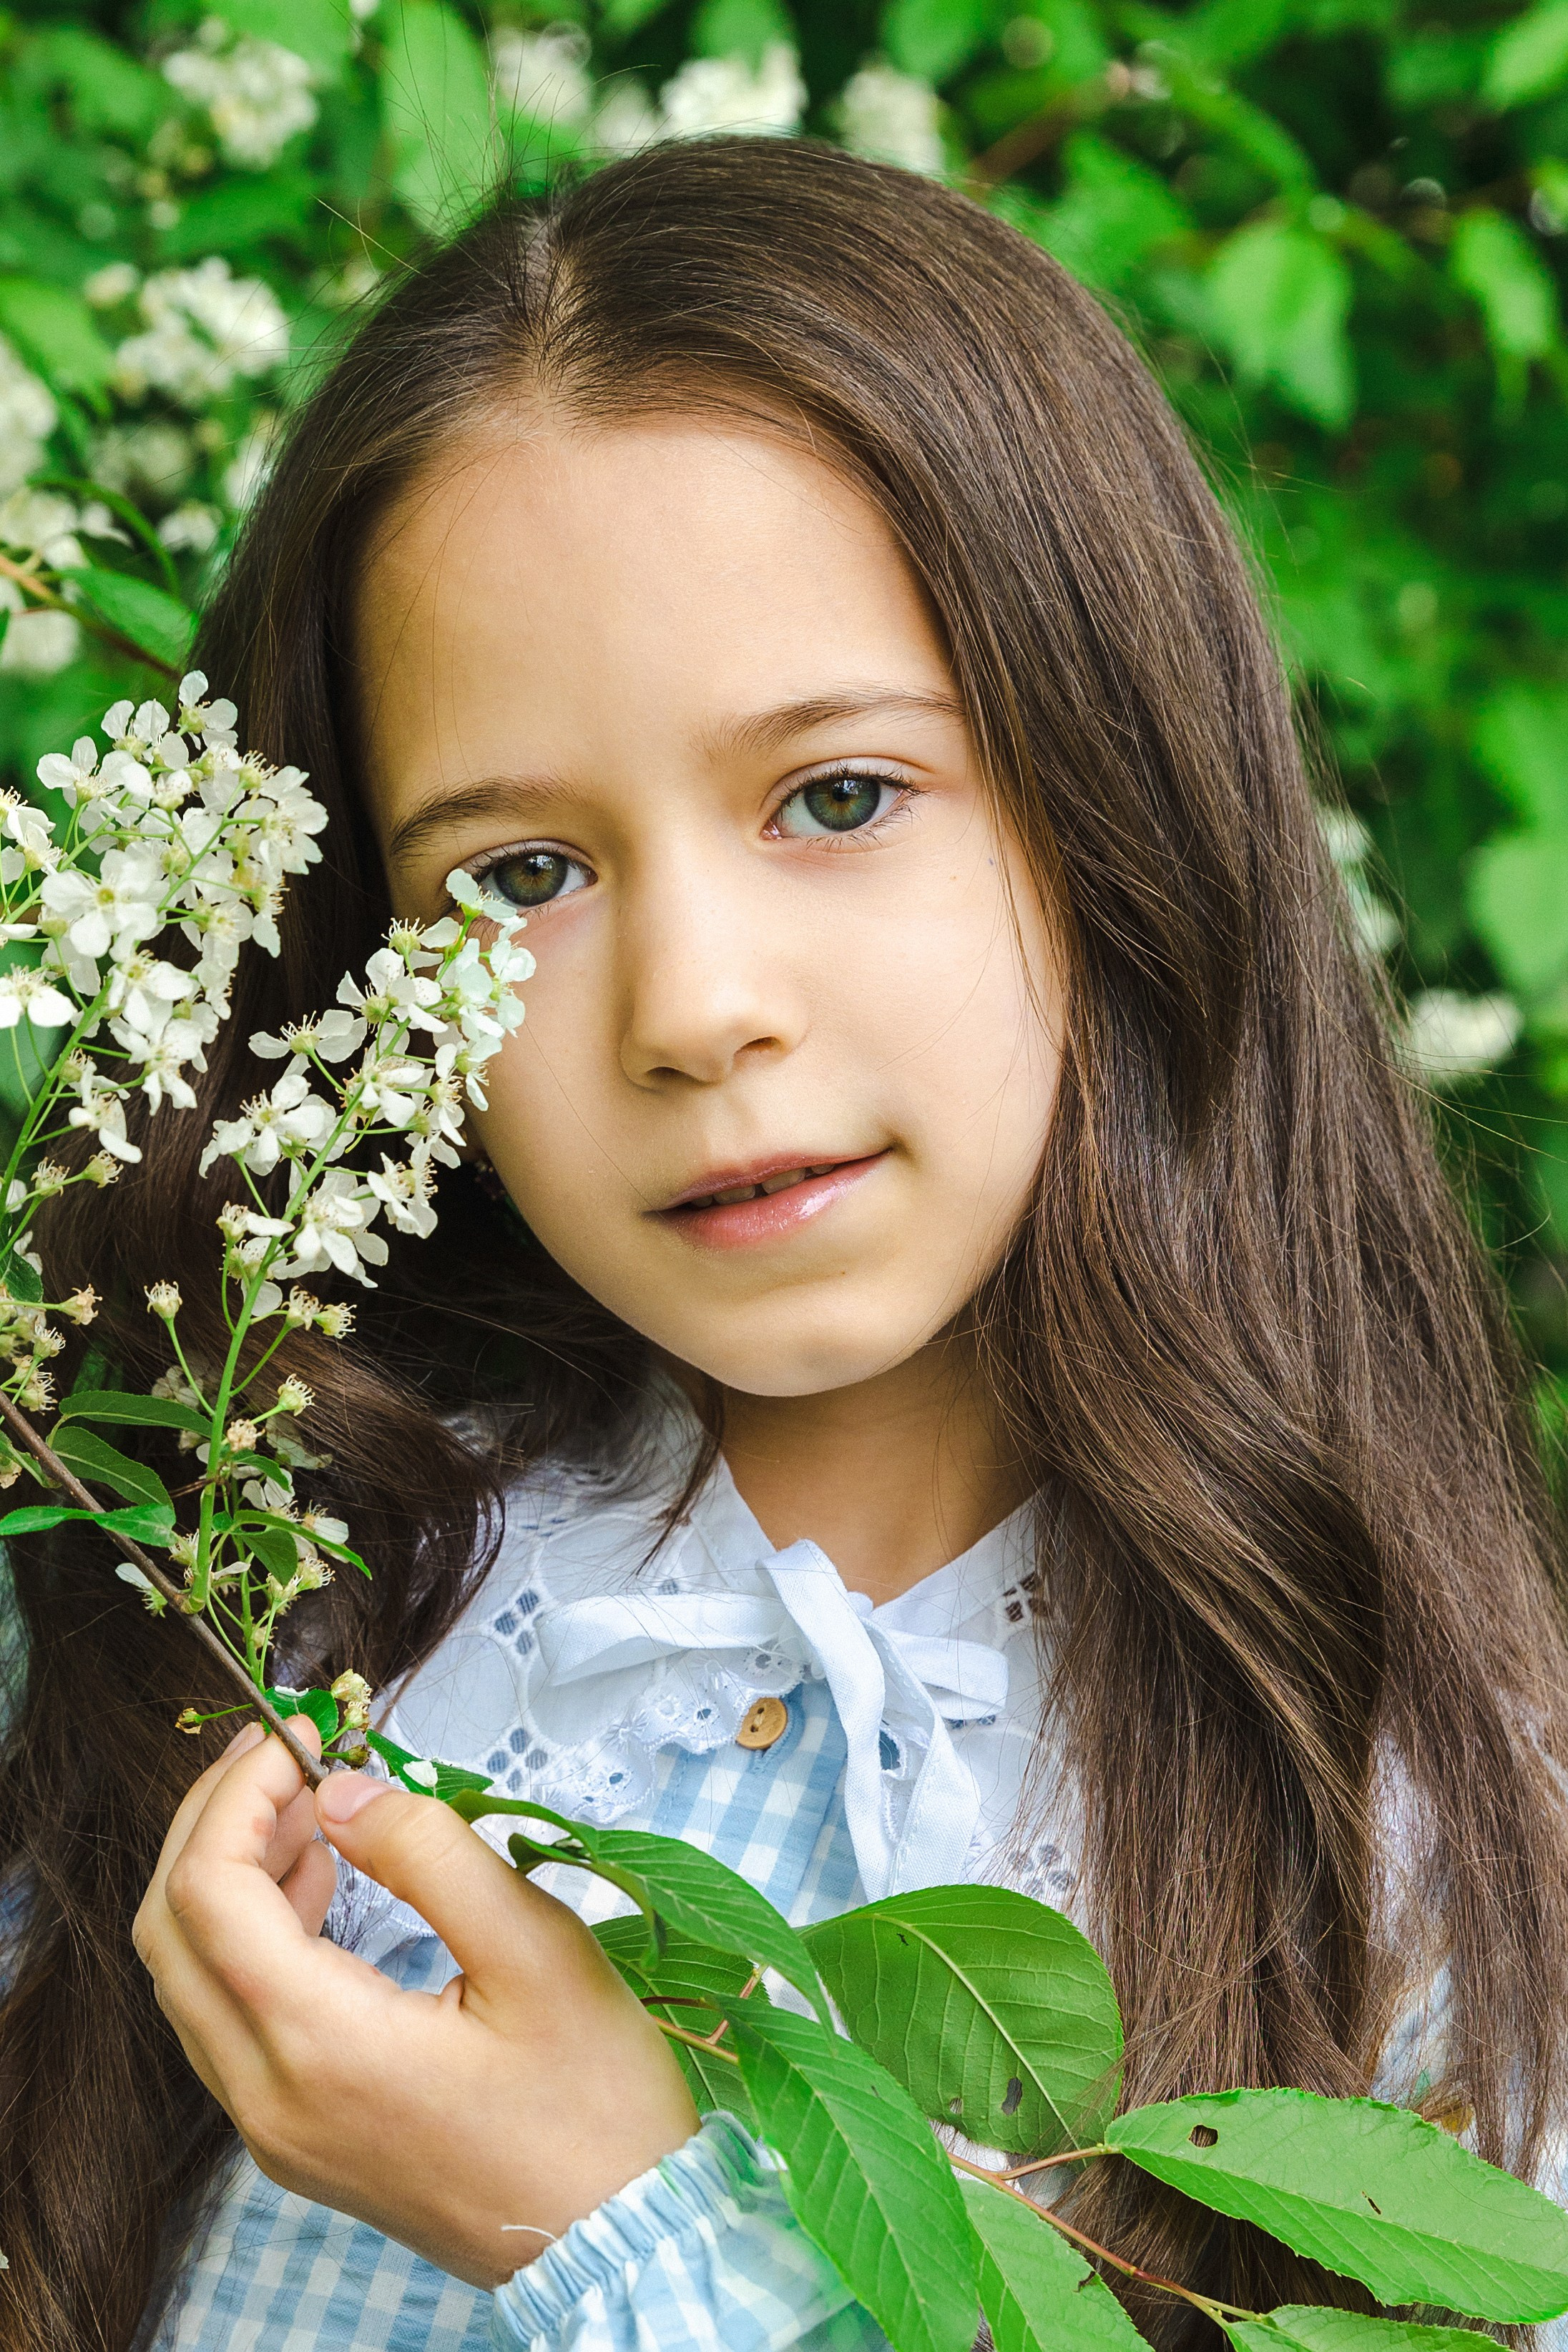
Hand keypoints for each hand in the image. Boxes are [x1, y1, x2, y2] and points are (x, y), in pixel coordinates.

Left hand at [133, 1723, 699, 2287]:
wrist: (618, 2241)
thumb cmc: (595, 2103)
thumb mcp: (537, 1951)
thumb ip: (431, 1853)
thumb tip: (341, 1793)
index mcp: (320, 2047)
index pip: (209, 1891)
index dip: (238, 1792)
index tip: (301, 1733)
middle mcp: (268, 2098)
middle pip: (170, 1932)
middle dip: (214, 1822)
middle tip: (288, 1754)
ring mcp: (274, 2129)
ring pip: (188, 1978)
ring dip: (227, 1878)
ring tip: (310, 1807)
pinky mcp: (297, 2140)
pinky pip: (227, 2021)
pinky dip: (248, 1937)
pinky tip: (317, 1885)